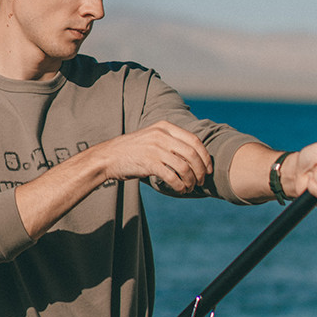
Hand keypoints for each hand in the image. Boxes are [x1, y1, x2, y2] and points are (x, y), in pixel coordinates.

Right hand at [95, 120, 212, 193]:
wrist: (108, 157)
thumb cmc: (132, 150)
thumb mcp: (152, 137)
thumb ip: (170, 140)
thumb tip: (193, 156)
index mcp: (165, 127)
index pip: (194, 140)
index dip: (205, 157)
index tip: (208, 169)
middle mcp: (162, 135)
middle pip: (192, 154)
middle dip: (201, 171)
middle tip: (201, 181)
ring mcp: (155, 148)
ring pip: (184, 167)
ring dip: (191, 180)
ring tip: (189, 187)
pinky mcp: (149, 163)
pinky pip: (172, 176)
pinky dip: (180, 185)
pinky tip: (180, 189)